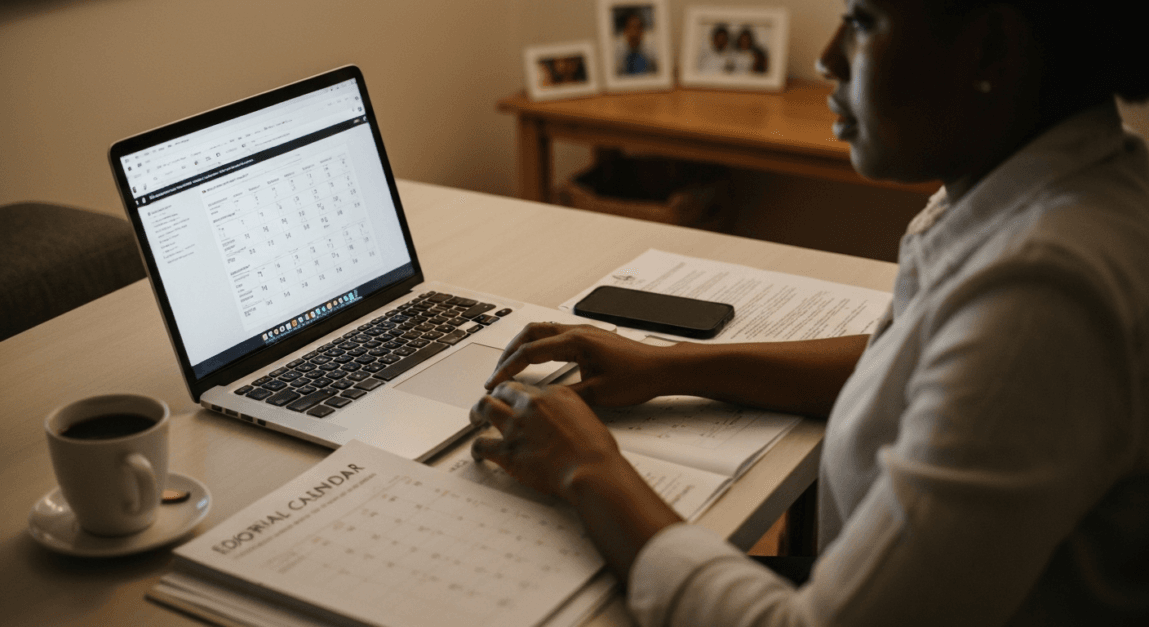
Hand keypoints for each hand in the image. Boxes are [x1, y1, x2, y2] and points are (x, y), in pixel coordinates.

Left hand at [471, 380, 683, 578]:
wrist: (592, 470)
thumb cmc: (596, 450)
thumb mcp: (587, 417)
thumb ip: (569, 412)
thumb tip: (562, 418)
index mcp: (554, 394)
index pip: (527, 387)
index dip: (517, 394)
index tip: (515, 399)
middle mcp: (532, 404)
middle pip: (502, 390)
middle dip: (494, 396)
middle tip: (491, 403)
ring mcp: (516, 426)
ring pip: (485, 407)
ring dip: (477, 413)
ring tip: (475, 418)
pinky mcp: (508, 451)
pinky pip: (481, 444)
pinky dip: (476, 448)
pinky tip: (477, 453)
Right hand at [485, 322, 670, 406]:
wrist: (661, 368)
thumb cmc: (637, 377)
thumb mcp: (598, 394)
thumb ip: (566, 396)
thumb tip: (541, 401)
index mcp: (576, 342)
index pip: (530, 351)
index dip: (508, 368)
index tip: (495, 382)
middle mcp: (577, 332)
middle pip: (530, 333)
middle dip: (508, 352)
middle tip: (496, 373)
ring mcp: (583, 332)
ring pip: (541, 331)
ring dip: (522, 346)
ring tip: (509, 366)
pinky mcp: (588, 338)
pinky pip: (554, 335)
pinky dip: (537, 346)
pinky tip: (535, 361)